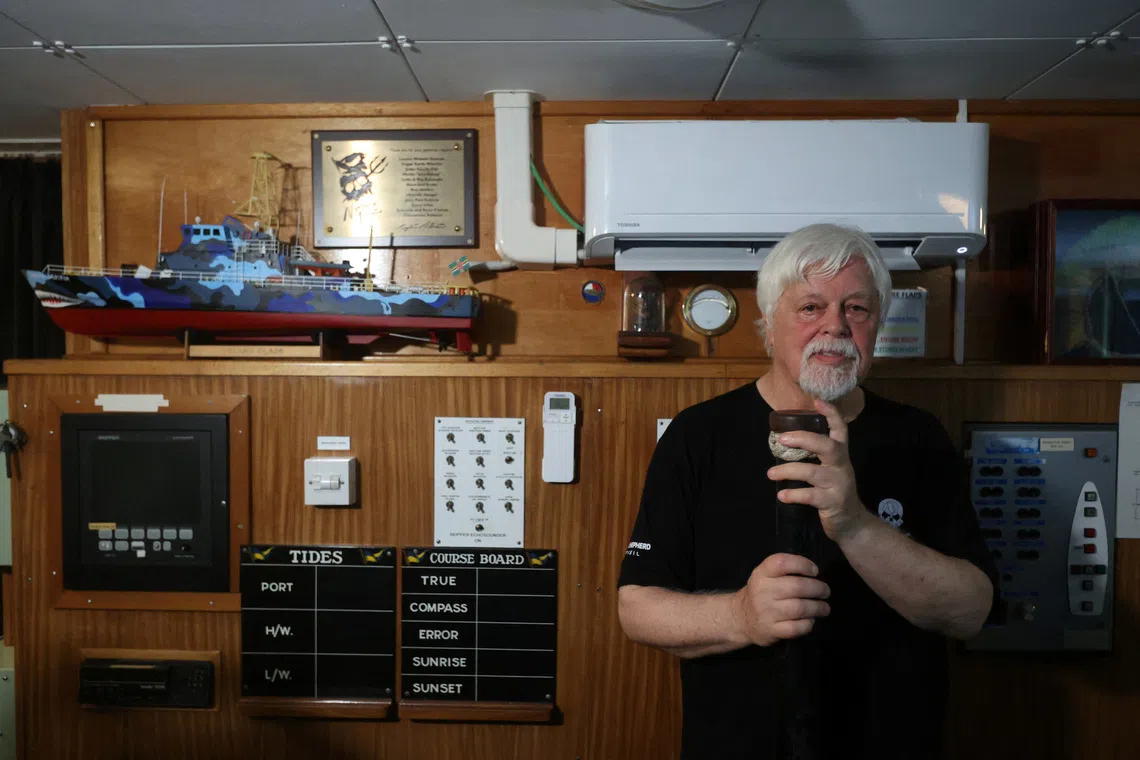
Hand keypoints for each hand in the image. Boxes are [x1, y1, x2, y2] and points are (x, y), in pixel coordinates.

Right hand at [733, 553, 830, 646]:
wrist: (742, 618)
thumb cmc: (761, 593)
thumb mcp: (765, 576)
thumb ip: (785, 570)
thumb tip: (814, 572)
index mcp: (761, 574)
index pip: (782, 563)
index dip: (802, 565)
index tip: (815, 571)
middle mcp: (762, 591)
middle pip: (797, 586)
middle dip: (818, 589)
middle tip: (826, 592)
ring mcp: (766, 612)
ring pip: (799, 608)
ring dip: (818, 607)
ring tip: (824, 608)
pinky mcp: (771, 630)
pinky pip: (796, 628)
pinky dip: (808, 624)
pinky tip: (811, 620)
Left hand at [766, 398, 873, 541]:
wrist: (851, 523)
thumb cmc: (833, 491)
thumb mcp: (829, 470)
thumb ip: (815, 456)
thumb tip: (784, 442)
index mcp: (840, 454)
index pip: (840, 429)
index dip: (831, 414)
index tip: (817, 401)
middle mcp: (842, 466)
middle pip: (828, 446)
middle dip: (804, 439)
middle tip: (782, 439)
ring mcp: (839, 484)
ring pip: (813, 472)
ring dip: (788, 471)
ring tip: (770, 474)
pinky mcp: (833, 502)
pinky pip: (810, 496)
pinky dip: (794, 495)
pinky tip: (782, 495)